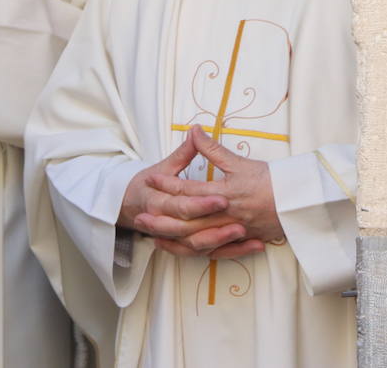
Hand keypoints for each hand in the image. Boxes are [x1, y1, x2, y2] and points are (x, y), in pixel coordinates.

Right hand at [119, 134, 238, 255]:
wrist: (131, 205)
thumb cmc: (149, 186)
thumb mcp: (164, 167)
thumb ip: (183, 153)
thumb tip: (196, 130)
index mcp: (159, 201)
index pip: (183, 204)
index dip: (202, 203)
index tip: (223, 198)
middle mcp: (168, 222)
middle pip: (191, 230)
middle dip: (215, 228)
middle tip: (240, 223)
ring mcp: (180, 237)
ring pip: (201, 246)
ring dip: (222, 241)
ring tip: (244, 233)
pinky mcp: (193, 247)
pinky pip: (212, 255)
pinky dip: (233, 252)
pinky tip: (256, 246)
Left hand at [144, 126, 281, 259]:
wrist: (301, 203)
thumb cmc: (271, 180)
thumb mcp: (240, 162)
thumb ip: (213, 149)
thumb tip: (193, 129)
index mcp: (225, 192)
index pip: (189, 189)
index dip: (168, 183)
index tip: (149, 178)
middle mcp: (226, 214)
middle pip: (189, 220)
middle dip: (163, 218)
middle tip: (140, 216)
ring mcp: (233, 231)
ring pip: (198, 239)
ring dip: (174, 238)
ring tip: (152, 236)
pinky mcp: (241, 242)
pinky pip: (213, 251)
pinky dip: (194, 251)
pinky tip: (178, 248)